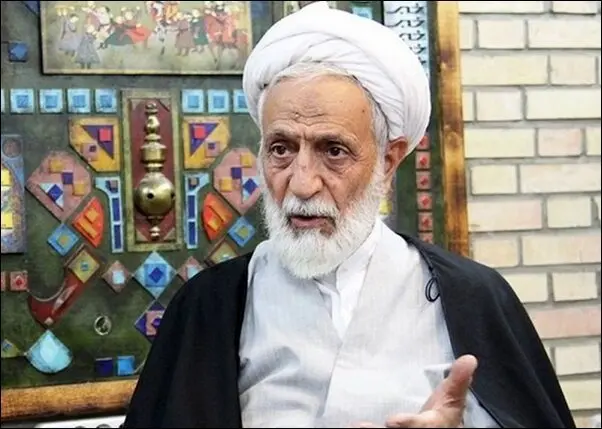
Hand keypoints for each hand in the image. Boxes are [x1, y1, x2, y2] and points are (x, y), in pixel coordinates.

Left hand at [351, 355, 477, 427]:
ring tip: (354, 426)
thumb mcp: (452, 400)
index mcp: (430, 426)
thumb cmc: (443, 417)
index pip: (419, 426)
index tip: (391, 420)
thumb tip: (469, 359)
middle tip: (362, 426)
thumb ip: (458, 381)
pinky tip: (348, 426)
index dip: (407, 424)